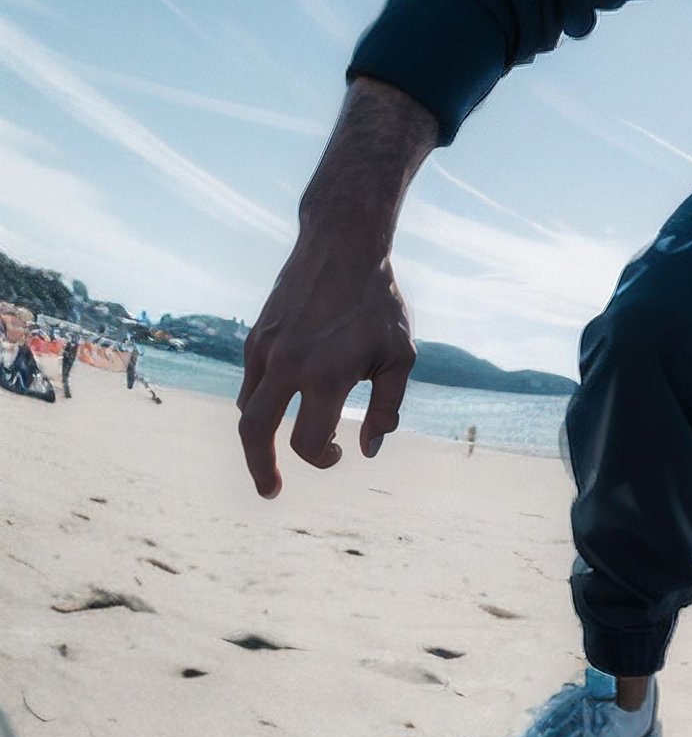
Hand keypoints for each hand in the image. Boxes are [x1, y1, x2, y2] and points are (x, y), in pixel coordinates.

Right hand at [237, 232, 416, 496]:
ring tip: (274, 451)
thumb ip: (386, 406)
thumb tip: (368, 449)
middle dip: (260, 469)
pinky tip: (284, 403)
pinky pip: (250, 381)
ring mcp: (265, 350)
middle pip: (254, 435)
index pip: (309, 442)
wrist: (342, 246)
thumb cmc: (379, 303)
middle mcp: (287, 365)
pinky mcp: (255, 336)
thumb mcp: (399, 355)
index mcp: (326, 375)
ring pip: (247, 408)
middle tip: (271, 490)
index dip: (323, 458)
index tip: (338, 452)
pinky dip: (262, 401)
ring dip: (259, 436)